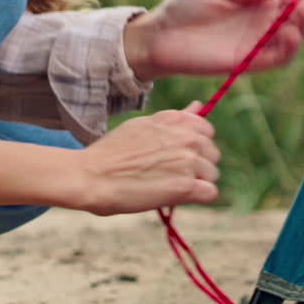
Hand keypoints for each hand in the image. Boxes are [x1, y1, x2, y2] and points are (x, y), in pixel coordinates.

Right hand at [77, 103, 218, 214]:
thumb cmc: (111, 153)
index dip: (194, 145)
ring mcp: (188, 162)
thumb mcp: (143, 125)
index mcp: (175, 119)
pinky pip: (209, 193)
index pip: (206, 130)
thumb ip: (175, 118)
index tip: (176, 154)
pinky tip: (174, 196)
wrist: (91, 176)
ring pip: (211, 174)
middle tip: (168, 173)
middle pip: (212, 154)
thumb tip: (198, 105)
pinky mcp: (187, 187)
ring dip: (195, 182)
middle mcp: (186, 137)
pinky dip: (195, 198)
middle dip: (197, 165)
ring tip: (166, 185)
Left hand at [124, 0, 303, 78]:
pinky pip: (278, 58)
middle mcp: (264, 22)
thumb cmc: (185, 7)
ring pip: (296, 38)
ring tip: (295, 12)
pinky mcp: (248, 62)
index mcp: (260, 0)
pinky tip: (286, 32)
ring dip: (303, 25)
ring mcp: (258, 43)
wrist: (159, 34)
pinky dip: (289, 46)